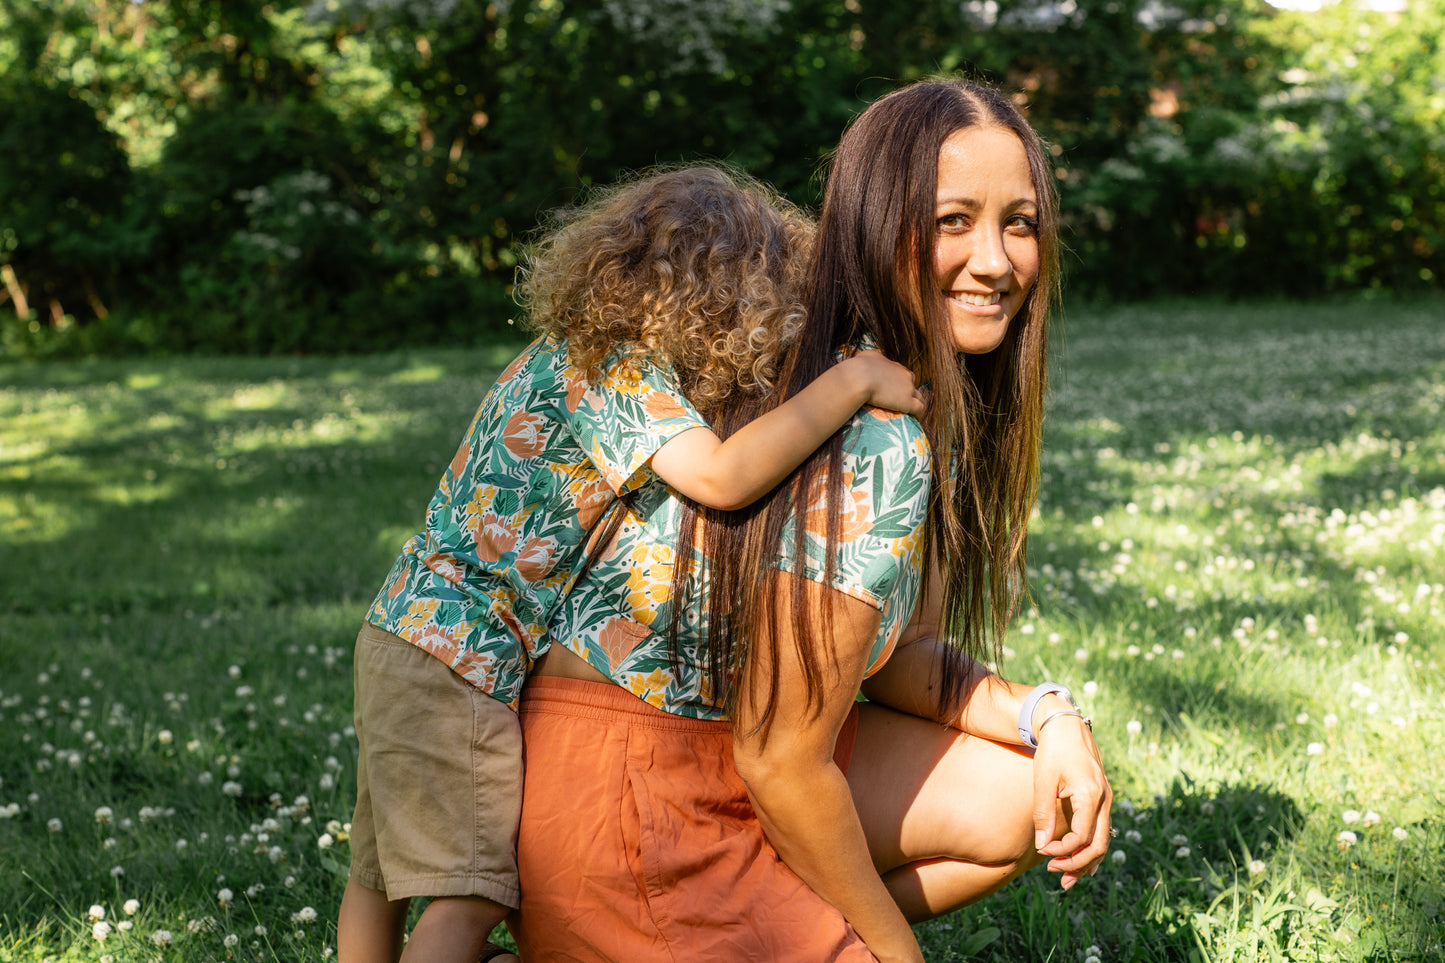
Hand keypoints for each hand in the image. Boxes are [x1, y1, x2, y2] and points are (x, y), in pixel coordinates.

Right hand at [848, 350, 926, 416]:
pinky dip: (919, 414)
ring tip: (910, 413)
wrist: (859, 378)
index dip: (900, 383)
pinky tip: (915, 419)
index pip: (904, 375)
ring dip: (916, 404)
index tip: (893, 391)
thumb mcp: (868, 355)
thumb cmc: (859, 367)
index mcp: (896, 367)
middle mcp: (905, 376)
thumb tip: (875, 354)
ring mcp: (908, 389)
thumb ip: (875, 355)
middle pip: (912, 385)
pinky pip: (920, 409)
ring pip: (919, 397)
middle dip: (908, 392)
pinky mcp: (908, 402)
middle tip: (898, 402)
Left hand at [1030, 713, 1113, 890]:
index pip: (1081, 837)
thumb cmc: (1053, 750)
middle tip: (1055, 874)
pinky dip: (1092, 848)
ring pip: (1103, 840)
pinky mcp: (1103, 798)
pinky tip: (1082, 863)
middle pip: (1098, 845)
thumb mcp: (1043, 780)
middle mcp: (1105, 799)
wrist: (1067, 726)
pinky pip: (1102, 830)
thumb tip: (1042, 845)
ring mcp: (1107, 799)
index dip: (1062, 850)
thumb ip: (1044, 813)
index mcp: (1091, 794)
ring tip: (1067, 880)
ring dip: (1086, 861)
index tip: (1042, 851)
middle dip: (1077, 863)